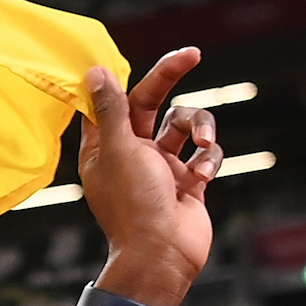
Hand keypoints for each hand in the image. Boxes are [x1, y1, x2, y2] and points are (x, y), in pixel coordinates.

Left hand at [80, 48, 221, 305]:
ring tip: (207, 145)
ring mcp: (161, 165)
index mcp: (104, 146)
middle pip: (152, 102)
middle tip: (192, 52)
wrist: (162, 253)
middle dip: (171, 78)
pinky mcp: (189, 179)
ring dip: (202, 127)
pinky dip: (209, 159)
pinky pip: (205, 154)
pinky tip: (202, 176)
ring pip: (186, 125)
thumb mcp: (119, 149)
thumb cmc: (134, 203)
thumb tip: (96, 71)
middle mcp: (131, 152)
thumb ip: (112, 110)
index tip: (132, 53)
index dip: (126, 77)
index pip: (114, 100)